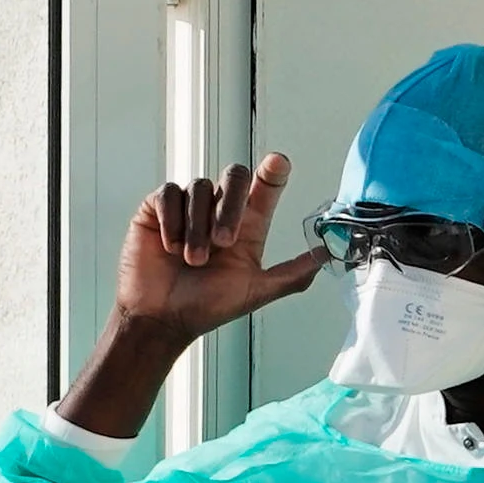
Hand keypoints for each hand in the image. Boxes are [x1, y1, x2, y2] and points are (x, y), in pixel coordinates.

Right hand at [56, 155, 329, 442]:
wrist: (161, 319)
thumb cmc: (205, 307)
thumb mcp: (257, 291)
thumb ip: (293, 274)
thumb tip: (327, 254)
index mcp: (245, 226)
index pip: (264, 187)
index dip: (273, 171)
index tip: (278, 163)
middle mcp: (217, 211)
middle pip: (233, 177)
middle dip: (229, 206)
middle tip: (223, 242)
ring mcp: (187, 209)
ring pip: (199, 189)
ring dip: (196, 227)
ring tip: (191, 259)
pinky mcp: (156, 211)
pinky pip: (168, 195)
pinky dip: (172, 220)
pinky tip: (169, 247)